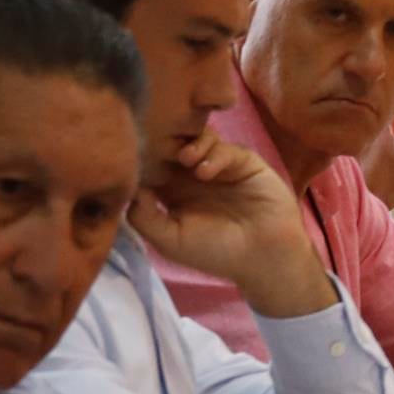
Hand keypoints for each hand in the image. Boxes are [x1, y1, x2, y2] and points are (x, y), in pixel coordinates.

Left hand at [132, 134, 333, 319]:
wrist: (263, 256)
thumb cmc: (215, 252)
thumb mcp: (169, 240)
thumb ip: (143, 216)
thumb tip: (129, 186)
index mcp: (172, 192)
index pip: (151, 164)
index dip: (142, 157)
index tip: (133, 155)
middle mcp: (192, 175)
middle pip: (172, 144)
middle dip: (165, 142)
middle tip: (159, 147)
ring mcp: (218, 166)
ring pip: (198, 138)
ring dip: (189, 144)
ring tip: (186, 159)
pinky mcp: (243, 161)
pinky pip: (225, 147)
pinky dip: (213, 154)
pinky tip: (206, 172)